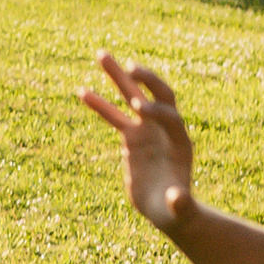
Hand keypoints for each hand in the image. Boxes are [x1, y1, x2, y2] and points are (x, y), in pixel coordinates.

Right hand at [80, 52, 195, 228]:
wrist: (167, 210)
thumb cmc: (176, 209)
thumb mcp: (179, 208)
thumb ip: (181, 203)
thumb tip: (179, 199)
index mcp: (180, 142)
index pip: (170, 117)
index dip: (156, 110)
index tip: (140, 109)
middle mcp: (164, 130)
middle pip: (155, 95)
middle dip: (144, 79)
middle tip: (128, 66)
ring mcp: (147, 130)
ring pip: (131, 97)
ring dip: (117, 76)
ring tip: (101, 54)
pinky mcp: (131, 137)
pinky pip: (114, 116)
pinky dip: (99, 104)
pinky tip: (82, 91)